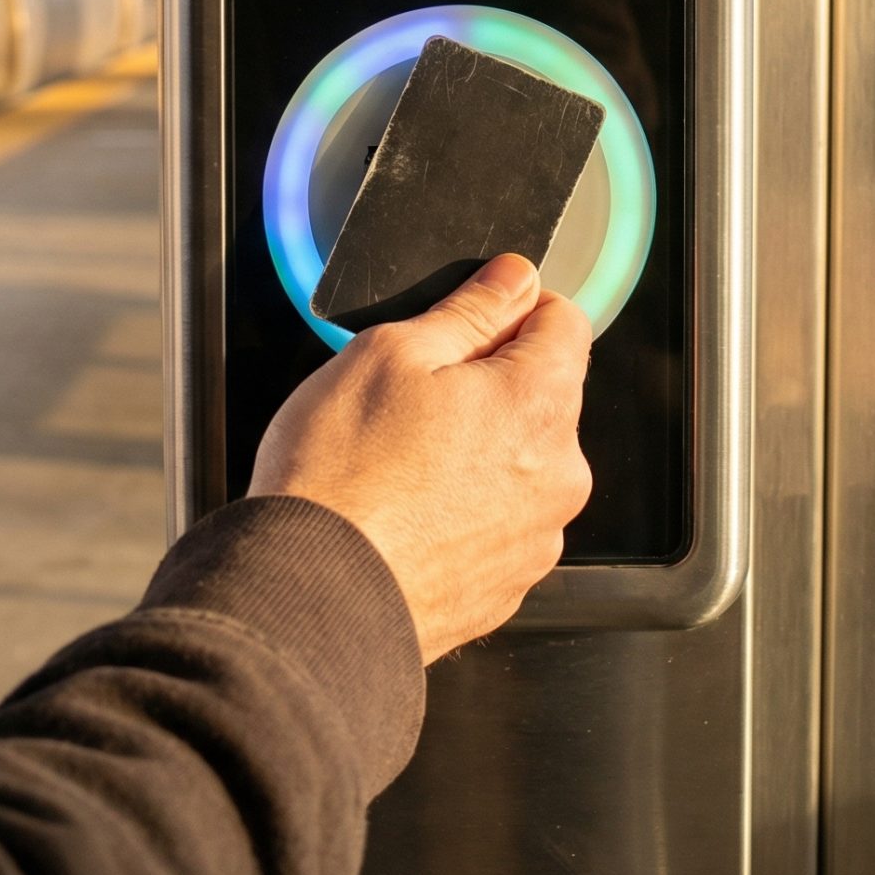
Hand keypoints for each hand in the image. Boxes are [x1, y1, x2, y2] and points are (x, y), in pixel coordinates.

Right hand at [250, 254, 592, 663]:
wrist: (308, 595)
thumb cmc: (340, 478)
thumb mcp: (389, 353)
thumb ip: (468, 310)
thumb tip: (513, 279)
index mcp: (540, 403)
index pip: (565, 322)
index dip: (513, 308)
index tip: (469, 321)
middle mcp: (560, 474)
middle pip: (544, 397)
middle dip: (491, 386)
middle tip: (411, 400)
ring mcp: (537, 538)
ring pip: (521, 465)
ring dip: (478, 452)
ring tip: (401, 466)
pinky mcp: (507, 587)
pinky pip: (498, 525)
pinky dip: (464, 512)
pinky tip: (408, 513)